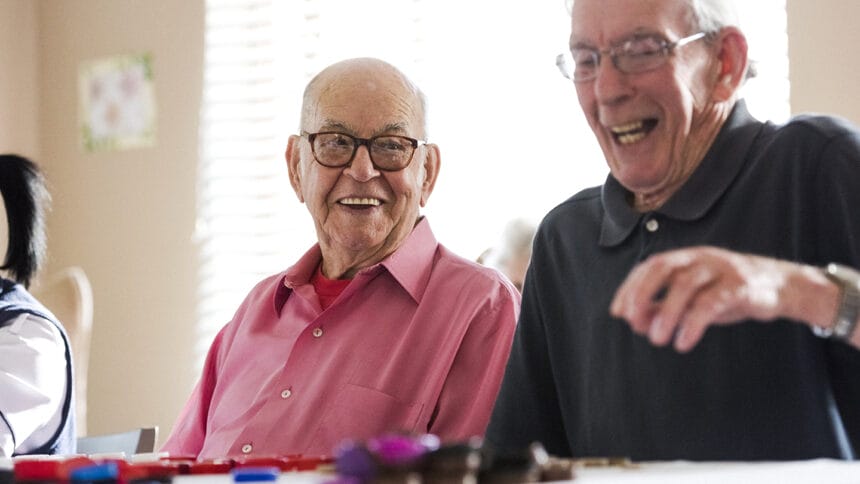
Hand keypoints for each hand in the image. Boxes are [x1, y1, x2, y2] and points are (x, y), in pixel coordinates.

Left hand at [610, 246, 803, 351]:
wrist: (782, 287)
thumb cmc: (729, 292)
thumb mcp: (694, 298)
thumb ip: (664, 306)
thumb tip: (633, 321)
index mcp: (686, 258)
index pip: (650, 266)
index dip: (630, 288)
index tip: (617, 313)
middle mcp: (701, 258)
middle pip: (663, 267)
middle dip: (642, 293)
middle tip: (631, 321)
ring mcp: (721, 269)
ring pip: (686, 284)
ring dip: (666, 312)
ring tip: (656, 339)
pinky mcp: (741, 287)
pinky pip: (711, 303)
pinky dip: (693, 323)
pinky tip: (683, 343)